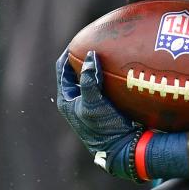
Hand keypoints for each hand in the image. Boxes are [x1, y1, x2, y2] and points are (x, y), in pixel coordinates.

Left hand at [55, 47, 142, 179]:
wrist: (125, 151)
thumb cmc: (104, 129)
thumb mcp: (93, 103)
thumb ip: (89, 80)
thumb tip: (90, 56)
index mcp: (67, 100)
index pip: (62, 69)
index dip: (69, 53)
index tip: (81, 38)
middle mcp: (79, 102)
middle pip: (79, 72)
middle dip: (87, 57)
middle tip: (99, 42)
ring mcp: (94, 105)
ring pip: (95, 79)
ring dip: (101, 67)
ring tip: (113, 52)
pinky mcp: (110, 109)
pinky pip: (109, 87)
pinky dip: (114, 77)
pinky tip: (126, 69)